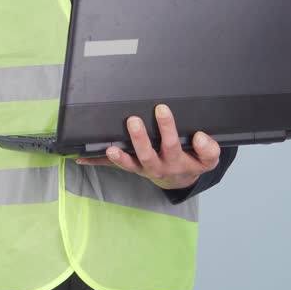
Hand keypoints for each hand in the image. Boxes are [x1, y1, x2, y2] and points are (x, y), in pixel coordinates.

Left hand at [76, 104, 221, 190]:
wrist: (179, 180)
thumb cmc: (191, 162)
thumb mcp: (207, 160)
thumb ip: (208, 149)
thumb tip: (201, 137)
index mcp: (175, 161)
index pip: (172, 144)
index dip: (167, 129)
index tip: (162, 109)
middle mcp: (157, 166)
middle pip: (147, 154)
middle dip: (139, 139)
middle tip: (133, 120)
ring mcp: (141, 167)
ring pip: (129, 163)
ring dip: (119, 156)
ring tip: (110, 147)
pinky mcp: (130, 166)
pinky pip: (112, 165)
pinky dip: (97, 161)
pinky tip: (81, 157)